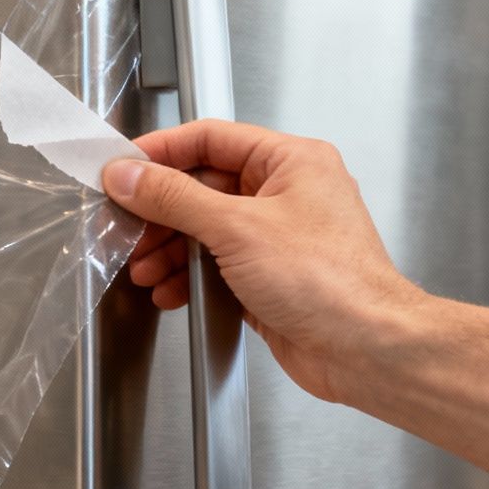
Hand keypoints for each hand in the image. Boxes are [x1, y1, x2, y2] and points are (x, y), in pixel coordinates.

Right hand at [100, 120, 427, 406]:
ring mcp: (278, 237)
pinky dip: (188, 277)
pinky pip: (215, 266)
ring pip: (205, 230)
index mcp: (292, 162)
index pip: (211, 139)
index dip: (161, 151)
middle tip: (126, 224)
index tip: (123, 166)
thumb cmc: (331, 283)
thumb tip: (131, 176)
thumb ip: (174, 198)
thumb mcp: (237, 228)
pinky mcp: (270, 277)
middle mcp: (287, 194)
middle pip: (203, 187)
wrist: (365, 349)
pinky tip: (170, 291)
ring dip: (169, 249)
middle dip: (160, 212)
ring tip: (144, 267)